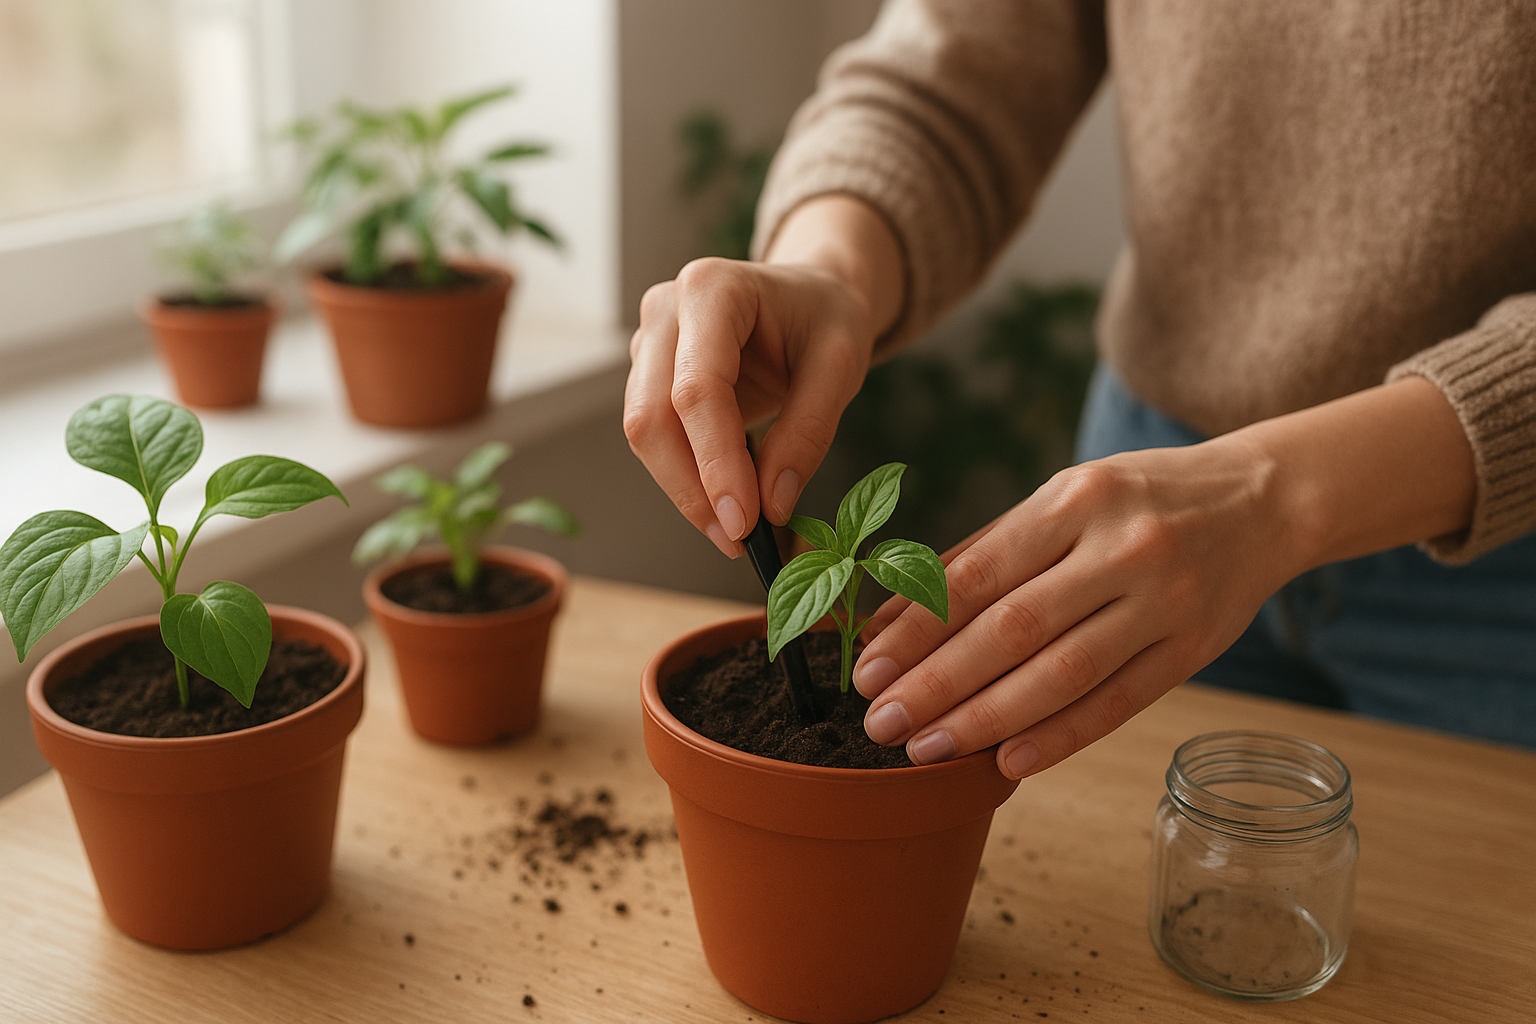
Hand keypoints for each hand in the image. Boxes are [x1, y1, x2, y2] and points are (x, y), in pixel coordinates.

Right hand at [623, 196, 903, 555]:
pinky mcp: (648, 376)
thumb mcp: (841, 365)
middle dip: (692, 488)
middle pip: (652, 416)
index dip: (715, 462)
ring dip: (684, 491)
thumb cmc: (825, 319)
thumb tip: (771, 505)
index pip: (698, 389)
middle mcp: (665, 310)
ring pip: (644, 433)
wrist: (809, 297)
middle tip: (738, 540)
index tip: (743, 522)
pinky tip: (724, 503)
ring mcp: (648, 343)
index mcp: (712, 289)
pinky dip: (686, 478)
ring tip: (736, 531)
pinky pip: (656, 438)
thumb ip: (808, 432)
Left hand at [852, 376, 1475, 778]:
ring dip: (986, 718)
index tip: (867, 670)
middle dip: (938, 683)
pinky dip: (1061, 736)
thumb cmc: (1135, 500)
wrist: (1262, 499)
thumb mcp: (1061, 501)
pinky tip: (1008, 762)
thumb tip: (890, 614)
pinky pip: (1118, 702)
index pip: (978, 574)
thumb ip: (979, 555)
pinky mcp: (1194, 649)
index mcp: (1074, 499)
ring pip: (1062, 673)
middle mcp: (1120, 547)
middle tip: (881, 723)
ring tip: (928, 749)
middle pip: (1013, 629)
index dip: (916, 629)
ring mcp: (1164, 601)